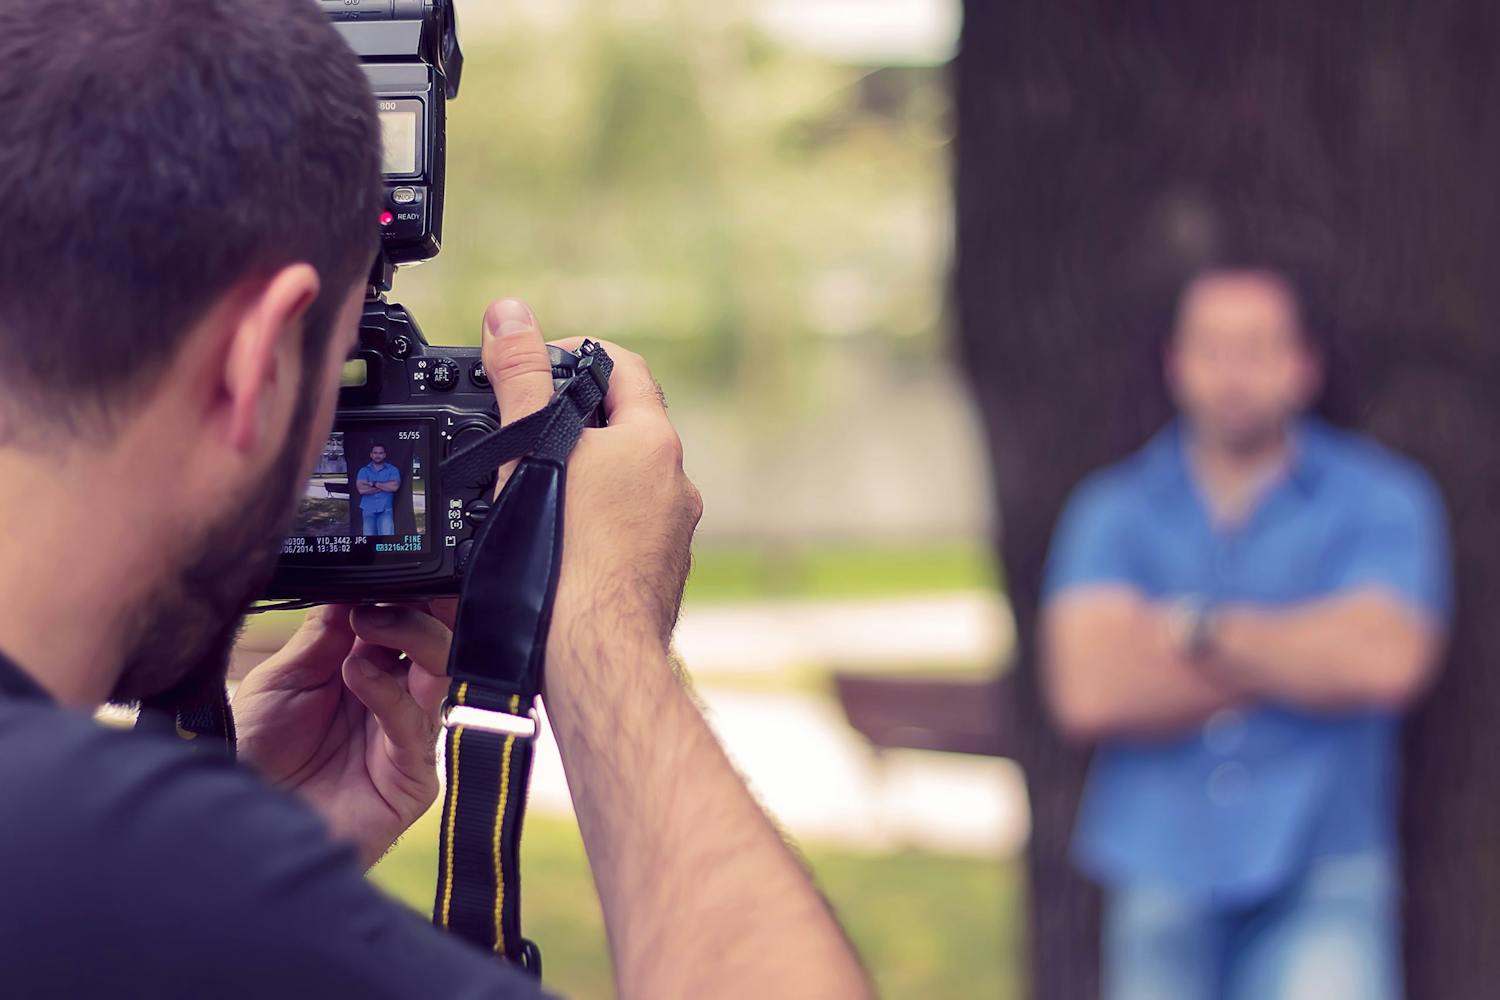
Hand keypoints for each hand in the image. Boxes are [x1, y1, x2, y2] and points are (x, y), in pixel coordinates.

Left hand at [232, 603, 454, 866]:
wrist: (239, 827)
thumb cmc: (259, 757)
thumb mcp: (283, 680)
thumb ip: (325, 636)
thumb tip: (359, 585)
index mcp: (371, 672)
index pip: (408, 623)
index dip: (406, 593)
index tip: (389, 565)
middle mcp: (397, 701)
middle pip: (438, 641)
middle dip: (421, 606)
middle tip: (387, 590)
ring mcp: (409, 737)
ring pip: (441, 673)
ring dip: (409, 636)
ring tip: (367, 623)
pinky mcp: (412, 778)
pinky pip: (417, 726)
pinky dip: (390, 692)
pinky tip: (357, 673)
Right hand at [480, 299, 701, 679]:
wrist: (593, 657)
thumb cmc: (563, 556)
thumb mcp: (532, 452)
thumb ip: (522, 379)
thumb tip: (510, 314)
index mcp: (653, 443)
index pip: (623, 369)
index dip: (578, 354)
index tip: (539, 363)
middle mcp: (676, 485)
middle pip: (626, 427)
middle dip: (577, 421)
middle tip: (524, 427)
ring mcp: (671, 535)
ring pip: (627, 486)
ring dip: (585, 477)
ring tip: (531, 489)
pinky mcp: (658, 576)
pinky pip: (625, 534)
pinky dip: (594, 525)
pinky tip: (555, 542)